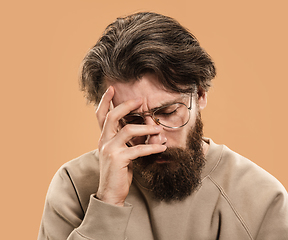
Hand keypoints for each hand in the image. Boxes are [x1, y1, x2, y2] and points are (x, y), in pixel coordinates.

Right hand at [95, 86, 165, 205]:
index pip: (100, 115)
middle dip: (127, 105)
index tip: (111, 88)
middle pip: (113, 116)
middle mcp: (104, 141)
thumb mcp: (121, 152)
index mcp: (103, 138)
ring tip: (158, 129)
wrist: (111, 193)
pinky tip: (162, 147)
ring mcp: (110, 149)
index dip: (105, 101)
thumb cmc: (119, 172)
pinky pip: (138, 148)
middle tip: (140, 100)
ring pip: (128, 129)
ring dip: (146, 128)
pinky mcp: (118, 159)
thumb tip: (147, 129)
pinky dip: (152, 146)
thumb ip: (128, 140)